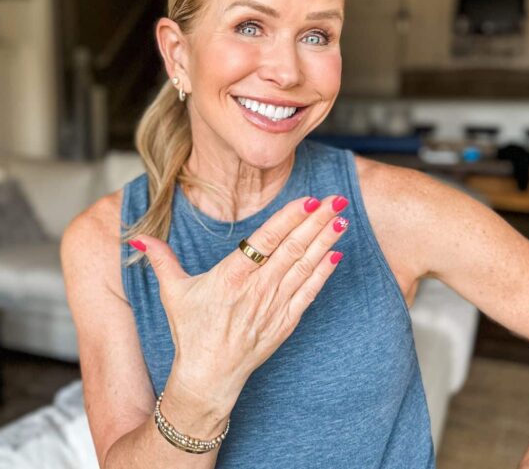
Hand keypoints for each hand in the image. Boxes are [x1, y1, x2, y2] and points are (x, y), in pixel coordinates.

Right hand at [129, 194, 348, 408]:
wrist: (208, 378)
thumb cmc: (191, 333)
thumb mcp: (173, 292)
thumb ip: (161, 259)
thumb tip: (138, 236)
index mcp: (232, 276)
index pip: (266, 240)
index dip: (290, 218)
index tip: (309, 199)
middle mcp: (257, 289)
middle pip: (293, 249)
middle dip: (318, 221)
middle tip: (338, 198)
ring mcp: (274, 306)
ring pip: (305, 267)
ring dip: (326, 241)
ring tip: (343, 218)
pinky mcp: (286, 322)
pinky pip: (309, 293)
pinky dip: (324, 273)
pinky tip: (337, 255)